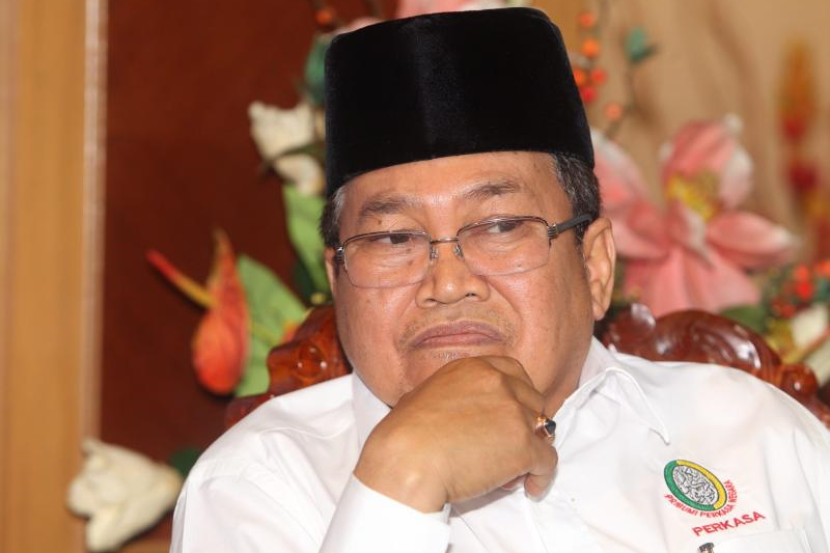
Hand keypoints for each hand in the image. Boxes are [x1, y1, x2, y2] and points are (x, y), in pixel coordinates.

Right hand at [353, 356, 557, 511]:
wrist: (406, 461)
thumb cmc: (404, 435)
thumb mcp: (425, 394)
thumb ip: (454, 394)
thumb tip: (458, 410)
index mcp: (474, 368)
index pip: (514, 373)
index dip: (518, 395)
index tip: (513, 414)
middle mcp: (498, 383)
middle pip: (533, 400)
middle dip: (527, 422)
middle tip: (510, 446)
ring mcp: (514, 412)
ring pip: (543, 431)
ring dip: (532, 450)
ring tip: (513, 472)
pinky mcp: (523, 445)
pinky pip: (548, 462)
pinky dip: (542, 476)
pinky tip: (531, 487)